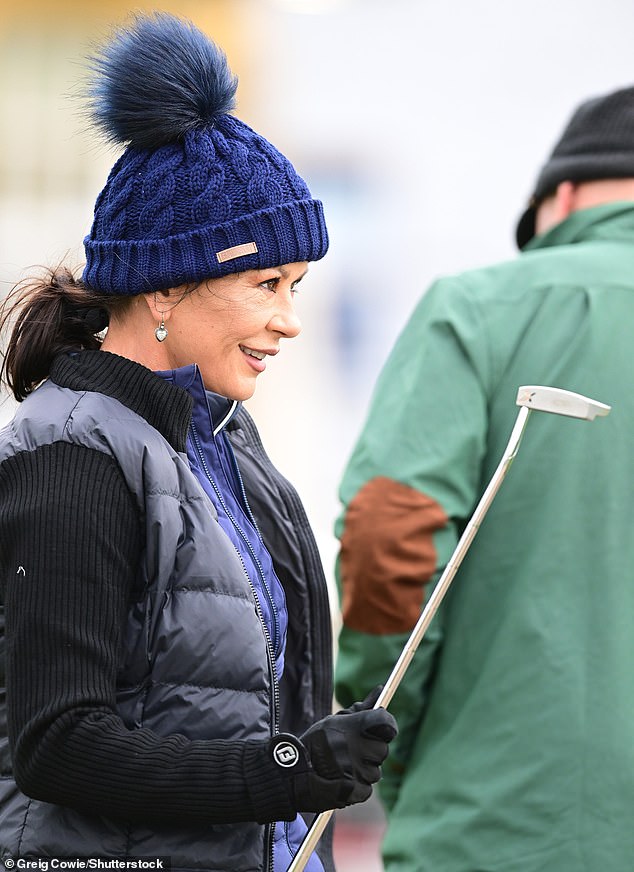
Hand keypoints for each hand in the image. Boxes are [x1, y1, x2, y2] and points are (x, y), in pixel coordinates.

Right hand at [269, 686, 397, 812]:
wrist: (293, 774)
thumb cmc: (315, 744)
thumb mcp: (333, 721)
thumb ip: (360, 708)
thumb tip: (380, 690)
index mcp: (353, 727)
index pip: (387, 723)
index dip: (387, 725)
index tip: (381, 729)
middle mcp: (357, 748)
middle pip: (382, 750)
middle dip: (370, 751)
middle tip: (351, 752)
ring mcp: (357, 772)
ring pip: (375, 772)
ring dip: (363, 770)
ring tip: (343, 767)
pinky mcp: (355, 792)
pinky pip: (367, 789)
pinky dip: (357, 787)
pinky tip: (341, 781)